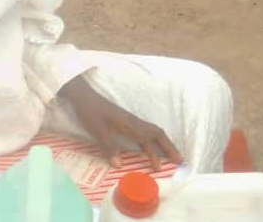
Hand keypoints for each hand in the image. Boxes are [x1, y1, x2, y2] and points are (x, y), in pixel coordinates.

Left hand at [59, 75, 182, 170]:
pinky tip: (151, 147)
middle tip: (179, 160)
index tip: (168, 164)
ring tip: (170, 156)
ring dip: (162, 144)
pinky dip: (152, 140)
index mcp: (130, 124)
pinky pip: (144, 131)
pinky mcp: (125, 121)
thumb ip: (108, 147)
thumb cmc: (90, 112)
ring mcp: (130, 121)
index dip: (161, 150)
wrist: (84, 97)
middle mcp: (133, 122)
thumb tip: (119, 166)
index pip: (151, 137)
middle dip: (169, 146)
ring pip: (151, 132)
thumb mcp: (97, 131)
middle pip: (157, 133)